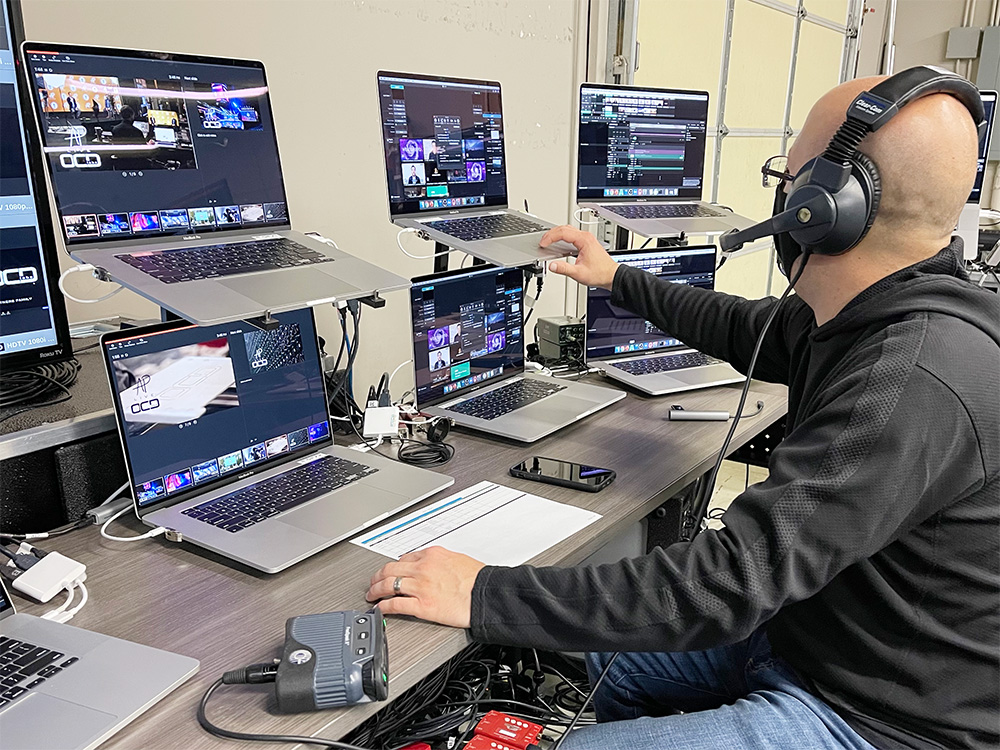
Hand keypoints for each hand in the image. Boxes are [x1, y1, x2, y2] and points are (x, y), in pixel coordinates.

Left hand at [366, 546, 484, 627]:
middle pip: (390, 569)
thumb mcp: (457, 559)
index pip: (404, 558)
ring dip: (375, 590)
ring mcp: (420, 587)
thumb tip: (433, 565)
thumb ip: (440, 561)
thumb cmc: (478, 579)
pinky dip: (383, 606)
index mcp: (432, 555)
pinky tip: (379, 608)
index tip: (390, 571)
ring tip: (371, 595)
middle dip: (377, 576)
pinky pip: (395, 604)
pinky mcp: (422, 606)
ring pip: (388, 585)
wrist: (486, 594)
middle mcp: (423, 568)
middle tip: (373, 582)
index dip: (393, 566)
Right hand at [540, 225, 619, 289]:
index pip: (562, 233)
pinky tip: (557, 244)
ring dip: (556, 234)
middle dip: (551, 234)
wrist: (611, 275)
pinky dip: (562, 237)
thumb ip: (564, 269)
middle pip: (564, 228)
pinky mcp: (586, 242)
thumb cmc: (600, 273)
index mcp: (584, 240)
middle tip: (542, 241)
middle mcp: (585, 236)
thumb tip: (552, 265)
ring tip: (547, 241)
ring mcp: (586, 239)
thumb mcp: (579, 273)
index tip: (543, 244)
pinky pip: (571, 235)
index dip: (550, 237)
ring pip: (568, 230)